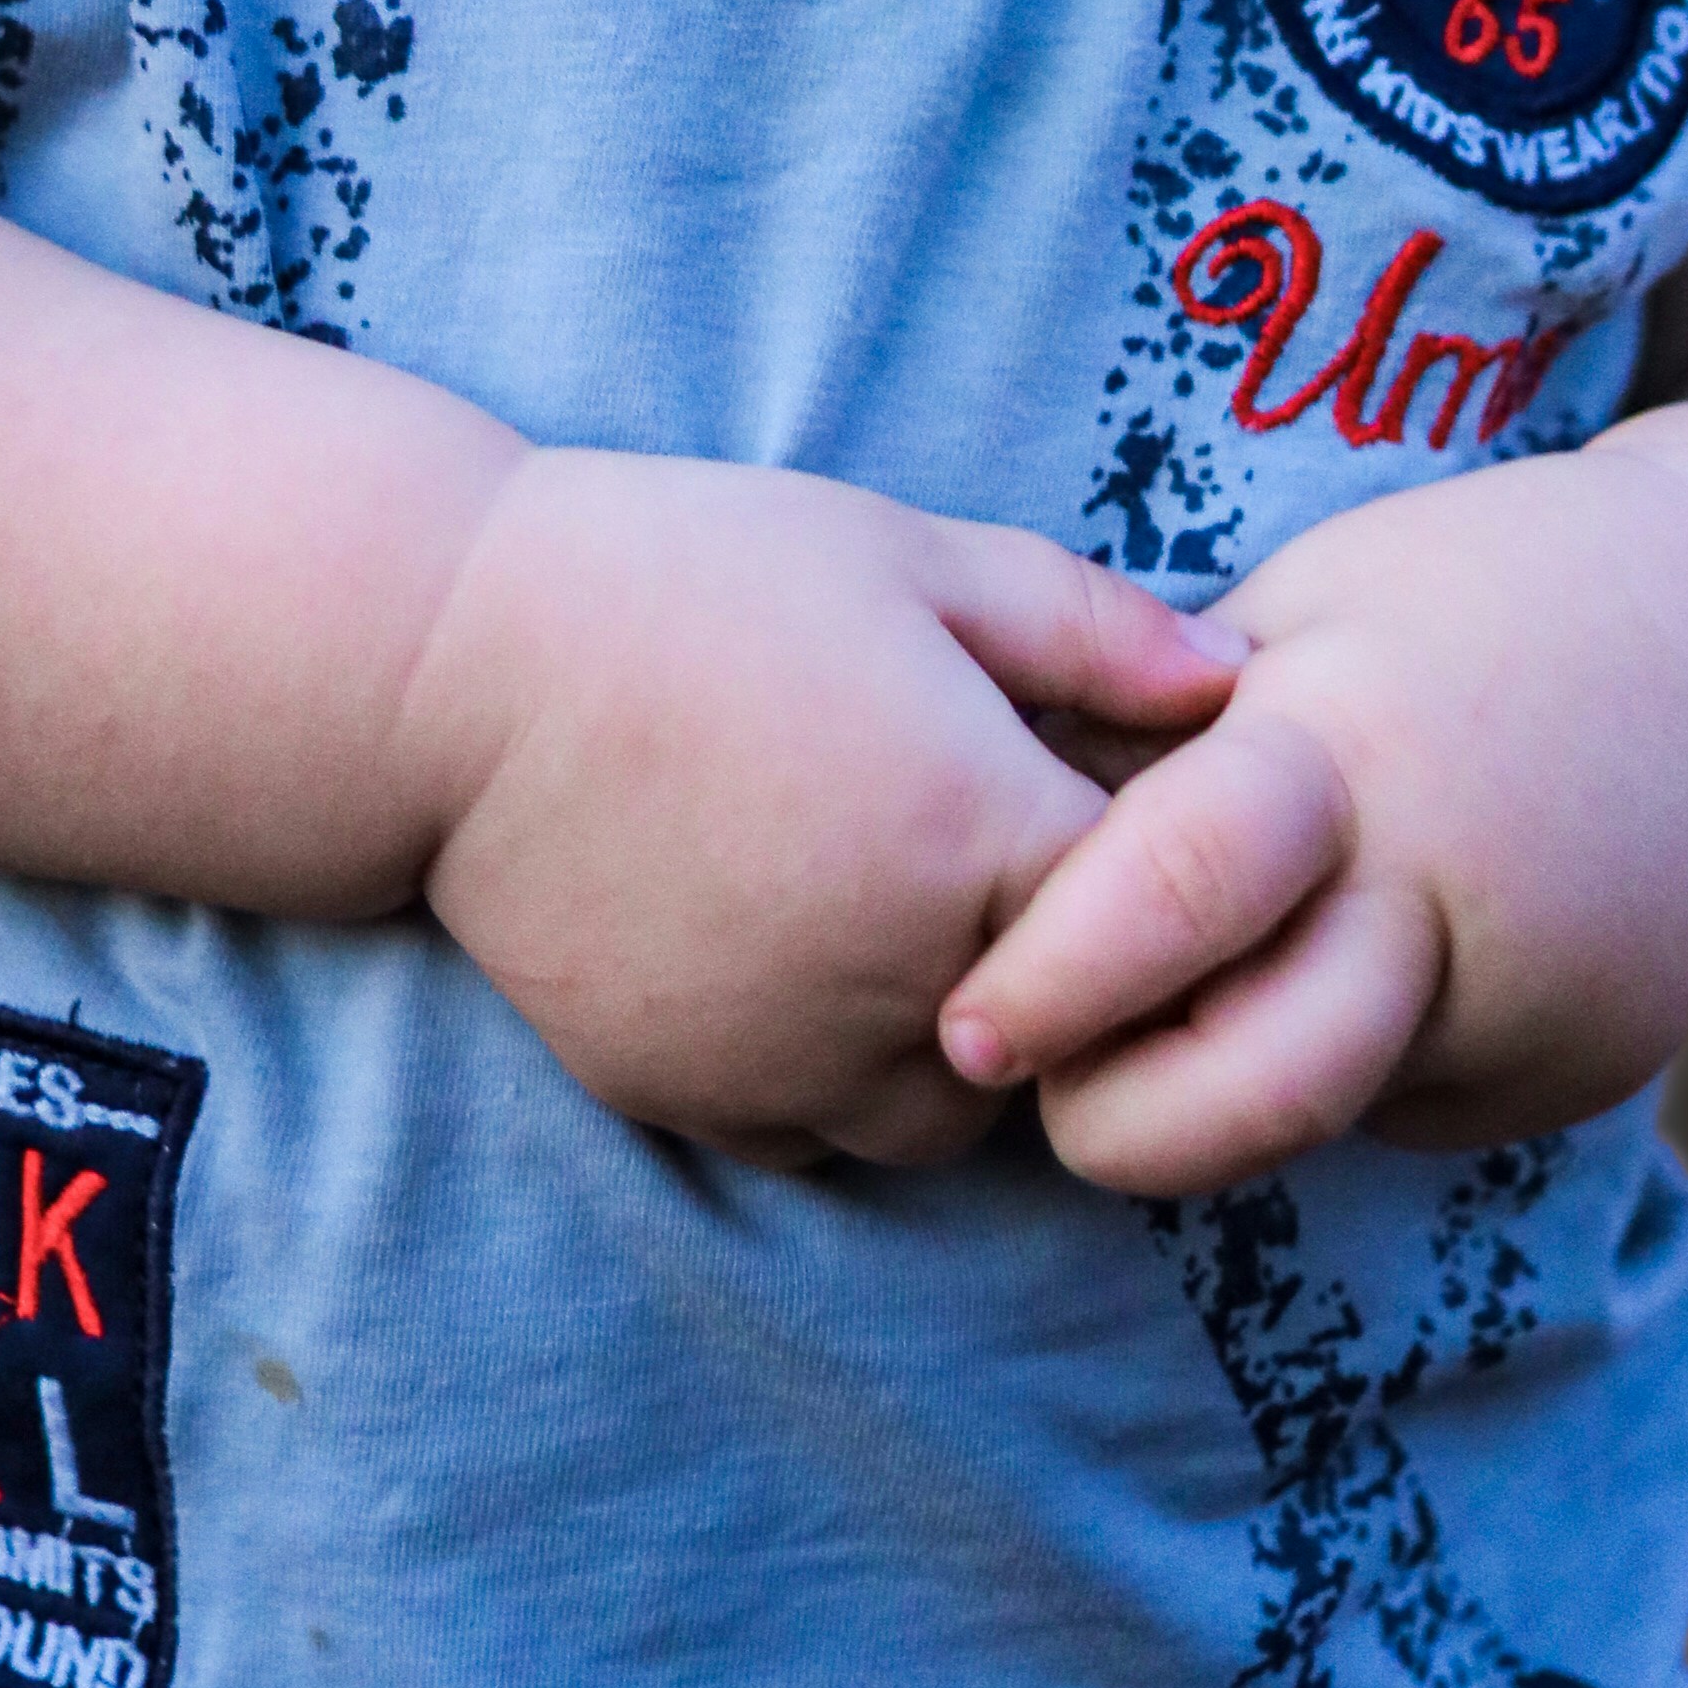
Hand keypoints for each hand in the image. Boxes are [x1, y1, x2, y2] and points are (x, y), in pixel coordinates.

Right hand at [405, 448, 1241, 1167]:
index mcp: (982, 838)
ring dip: (963, 1038)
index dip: (1158, 852)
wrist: (447, 671)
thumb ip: (1092, 630)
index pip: (1168, 908)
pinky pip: (824, 1131)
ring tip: (893, 900)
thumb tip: (1240, 685)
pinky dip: (838, 1070)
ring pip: (957, 1113)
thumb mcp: (910, 556)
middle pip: (1079, 1035)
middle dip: (1070, 960)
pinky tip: (790, 946)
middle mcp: (907, 983)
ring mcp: (793, 1060)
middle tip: (993, 845)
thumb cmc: (692, 579)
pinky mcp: (696, 1100)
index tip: (1095, 784)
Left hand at [934, 447, 1687, 1196]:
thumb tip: (968, 837)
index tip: (961, 1028)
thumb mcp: (1302, 611)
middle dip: (1113, 1124)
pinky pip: (1402, 1107)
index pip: (1177, 889)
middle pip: (1253, 1095)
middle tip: (1034, 1078)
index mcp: (1354, 749)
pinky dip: (1347, 1060)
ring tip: (1199, 983)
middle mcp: (1452, 897)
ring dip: (1222, 1083)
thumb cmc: (1462, 606)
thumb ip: (1159, 732)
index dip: (1051, 978)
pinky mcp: (1575, 1075)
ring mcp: (1533, 1006)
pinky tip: (1377, 953)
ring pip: (1316, 1113)